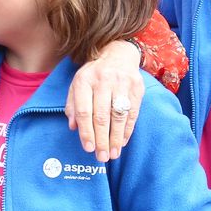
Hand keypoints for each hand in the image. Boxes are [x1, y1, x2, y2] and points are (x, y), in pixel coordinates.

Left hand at [66, 40, 144, 161]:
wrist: (118, 54)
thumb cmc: (94, 75)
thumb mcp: (77, 84)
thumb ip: (72, 105)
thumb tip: (72, 127)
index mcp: (84, 80)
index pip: (84, 111)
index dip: (86, 132)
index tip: (88, 148)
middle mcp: (103, 80)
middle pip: (102, 116)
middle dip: (101, 139)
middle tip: (101, 157)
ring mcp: (122, 83)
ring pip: (118, 116)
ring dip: (116, 138)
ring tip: (113, 154)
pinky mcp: (137, 87)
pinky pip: (133, 112)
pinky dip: (128, 129)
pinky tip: (123, 141)